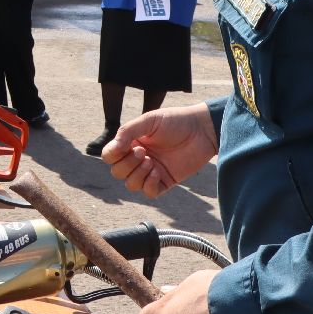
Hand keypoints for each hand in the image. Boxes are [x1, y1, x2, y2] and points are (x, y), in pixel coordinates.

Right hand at [101, 102, 216, 197]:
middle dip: (127, 164)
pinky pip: (149, 193)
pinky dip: (149, 185)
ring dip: (138, 175)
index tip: (129, 146)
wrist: (202, 130)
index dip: (113, 155)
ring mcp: (151, 171)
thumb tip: (112, 150)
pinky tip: (157, 172)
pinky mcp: (166, 181)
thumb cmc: (175, 121)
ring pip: (131, 185)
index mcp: (131, 143)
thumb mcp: (149, 121)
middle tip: (144, 152)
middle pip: (118, 173)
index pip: (110, 156)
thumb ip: (127, 132)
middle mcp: (138, 158)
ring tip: (151, 162)